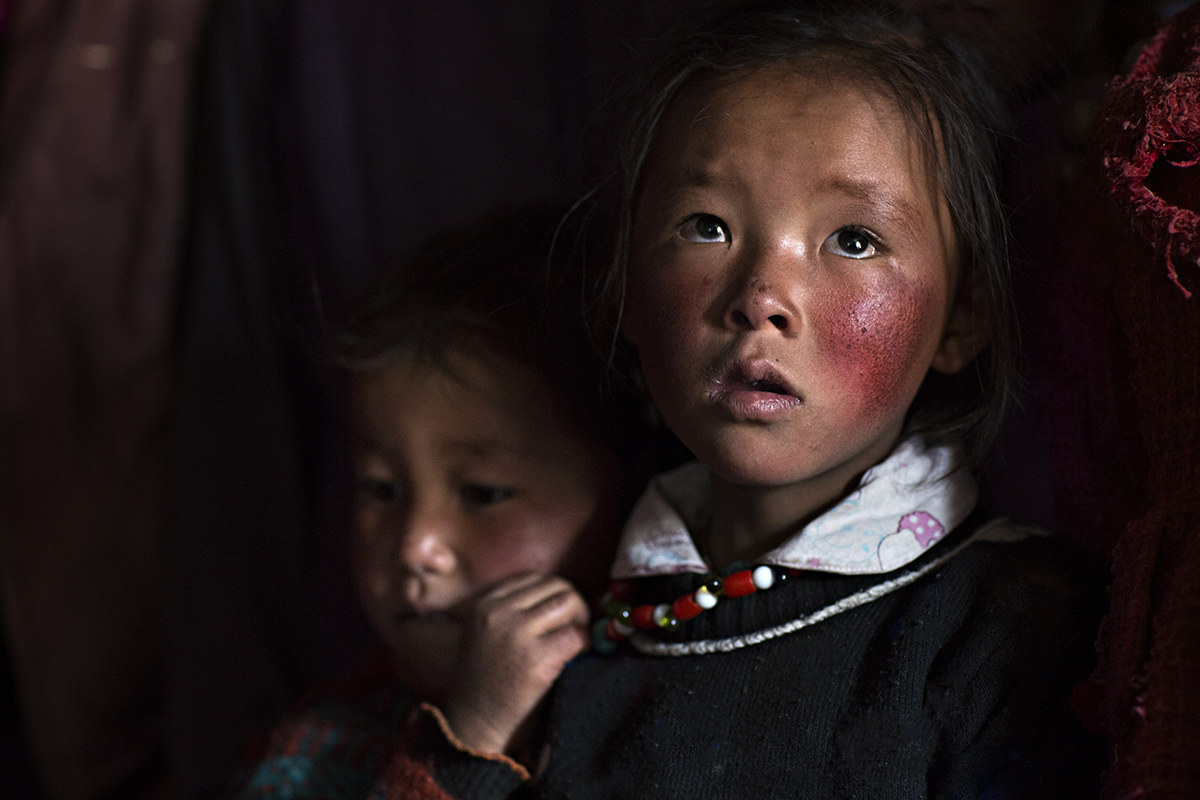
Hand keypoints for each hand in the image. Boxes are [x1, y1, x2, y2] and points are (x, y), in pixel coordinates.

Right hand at [439, 573, 588, 756]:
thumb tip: (564, 596)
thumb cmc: (485, 684)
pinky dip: (585, 644)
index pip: (533, 579)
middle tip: (576, 628)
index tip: (561, 614)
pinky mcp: (538, 659)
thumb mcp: (485, 636)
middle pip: (555, 585)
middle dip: (573, 604)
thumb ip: (512, 613)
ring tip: (577, 642)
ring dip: (581, 620)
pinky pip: (577, 635)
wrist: (473, 727)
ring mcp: (517, 634)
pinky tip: (577, 658)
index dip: (554, 594)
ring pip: (569, 602)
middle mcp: (498, 613)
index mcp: (484, 605)